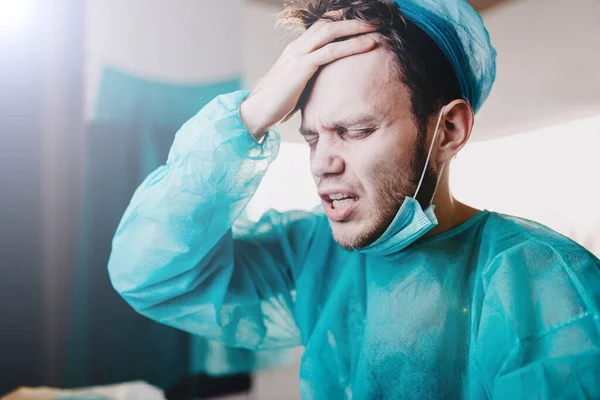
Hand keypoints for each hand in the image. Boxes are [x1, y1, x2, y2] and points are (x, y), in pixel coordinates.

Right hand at [239, 18, 377, 139]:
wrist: (256, 110)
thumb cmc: (276, 103)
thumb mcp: (296, 85)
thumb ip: (309, 79)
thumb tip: (324, 86)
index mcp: (295, 49)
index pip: (321, 26)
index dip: (341, 20)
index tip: (360, 20)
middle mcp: (297, 47)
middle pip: (328, 23)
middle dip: (352, 18)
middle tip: (375, 17)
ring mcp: (298, 55)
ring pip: (331, 32)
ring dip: (357, 27)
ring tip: (377, 26)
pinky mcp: (301, 67)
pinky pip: (331, 51)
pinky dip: (353, 45)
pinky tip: (369, 44)